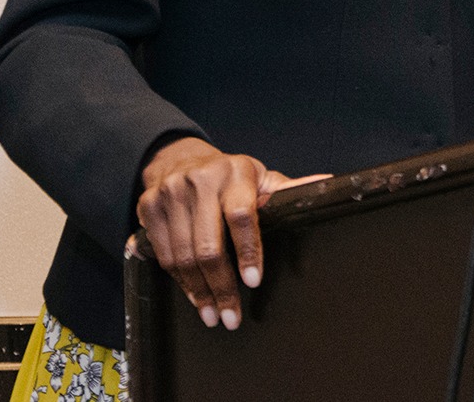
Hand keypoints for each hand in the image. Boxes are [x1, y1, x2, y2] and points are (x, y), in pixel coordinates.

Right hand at [135, 137, 326, 329]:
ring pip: (183, 256)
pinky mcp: (147, 208)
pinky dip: (180, 281)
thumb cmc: (229, 175)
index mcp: (234, 174)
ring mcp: (169, 195)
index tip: (254, 281)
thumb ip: (286, 189)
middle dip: (221, 286)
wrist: (177, 158)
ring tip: (213, 314)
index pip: (242, 216)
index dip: (249, 251)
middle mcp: (199, 183)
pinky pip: (163, 255)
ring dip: (198, 291)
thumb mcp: (258, 176)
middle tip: (231, 316)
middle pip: (208, 246)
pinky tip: (195, 296)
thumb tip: (327, 186)